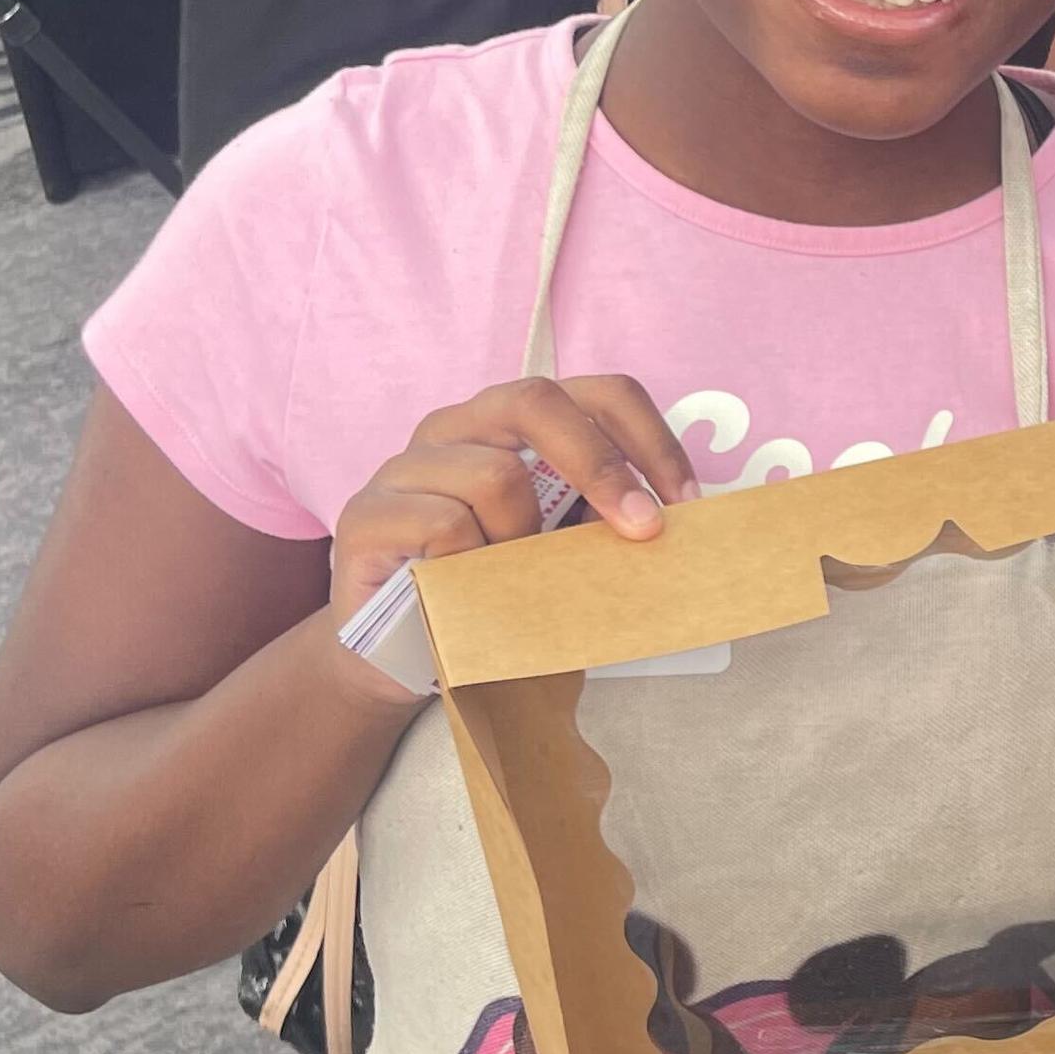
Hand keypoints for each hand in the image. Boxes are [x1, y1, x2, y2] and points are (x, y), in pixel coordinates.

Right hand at [326, 373, 695, 670]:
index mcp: (514, 425)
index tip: (688, 502)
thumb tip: (675, 531)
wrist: (405, 660)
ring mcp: (405, 466)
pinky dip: (472, 566)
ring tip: (514, 581)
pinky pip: (443, 525)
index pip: (594, 392)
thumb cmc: (498, 598)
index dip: (648, 437)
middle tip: (642, 530)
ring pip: (494, 474)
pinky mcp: (366, 515)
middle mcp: (457, 427)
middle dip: (600, 463)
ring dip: (525, 540)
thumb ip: (604, 530)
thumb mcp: (565, 559)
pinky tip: (464, 593)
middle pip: (535, 399)